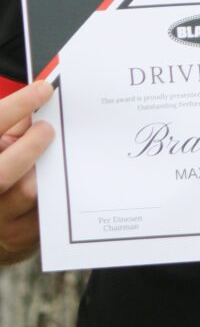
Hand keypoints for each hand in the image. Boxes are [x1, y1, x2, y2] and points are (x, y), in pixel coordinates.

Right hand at [0, 81, 54, 262]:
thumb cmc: (3, 169)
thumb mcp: (2, 144)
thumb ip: (16, 127)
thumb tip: (44, 95)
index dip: (17, 106)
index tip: (43, 89)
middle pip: (3, 171)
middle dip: (30, 145)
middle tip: (48, 130)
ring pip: (27, 192)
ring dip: (47, 171)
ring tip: (59, 159)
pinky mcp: (18, 238)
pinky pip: (45, 214)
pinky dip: (58, 194)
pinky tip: (66, 182)